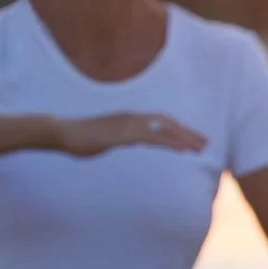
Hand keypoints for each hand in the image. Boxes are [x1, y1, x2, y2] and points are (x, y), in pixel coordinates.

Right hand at [49, 113, 207, 157]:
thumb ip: (117, 138)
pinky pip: (152, 138)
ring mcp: (128, 125)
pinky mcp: (123, 135)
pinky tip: (181, 150)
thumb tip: (124, 142)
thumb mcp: (103, 137)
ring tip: (199, 148)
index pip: (158, 121)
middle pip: (166, 123)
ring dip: (183, 138)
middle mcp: (131, 118)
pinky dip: (169, 143)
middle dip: (187, 133)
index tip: (191, 137)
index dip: (177, 128)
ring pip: (163, 129)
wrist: (62, 132)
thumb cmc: (79, 137)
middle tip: (205, 143)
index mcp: (128, 118)